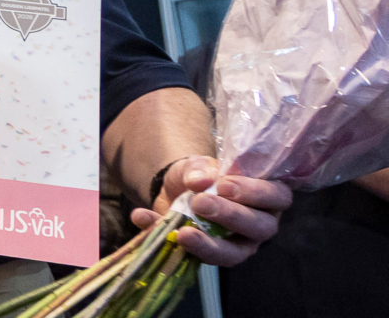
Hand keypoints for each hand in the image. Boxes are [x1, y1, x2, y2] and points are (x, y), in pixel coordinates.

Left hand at [134, 157, 289, 265]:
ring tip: (184, 232)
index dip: (255, 192)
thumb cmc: (201, 177)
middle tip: (201, 203)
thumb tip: (198, 181)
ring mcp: (237, 245)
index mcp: (266, 197)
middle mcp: (259, 225)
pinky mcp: (210, 257)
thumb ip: (200, 169)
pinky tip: (144, 218)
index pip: (277, 197)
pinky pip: (194, 257)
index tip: (224, 185)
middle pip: (259, 228)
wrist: (175, 191)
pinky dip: (166, 238)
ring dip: (208, 245)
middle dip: (231, 216)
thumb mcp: (198, 165)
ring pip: (234, 254)